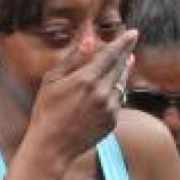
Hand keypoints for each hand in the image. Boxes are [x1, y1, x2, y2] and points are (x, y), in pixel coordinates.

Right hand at [26, 31, 137, 163]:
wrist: (52, 147)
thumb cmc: (46, 111)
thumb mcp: (52, 80)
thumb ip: (73, 58)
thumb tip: (89, 39)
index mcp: (87, 79)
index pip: (111, 55)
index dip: (123, 42)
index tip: (133, 33)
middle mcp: (102, 93)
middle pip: (121, 67)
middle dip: (126, 53)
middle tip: (129, 43)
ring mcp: (110, 109)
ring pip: (122, 84)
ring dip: (122, 72)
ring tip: (123, 62)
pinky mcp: (112, 121)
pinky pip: (118, 100)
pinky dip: (115, 91)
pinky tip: (108, 89)